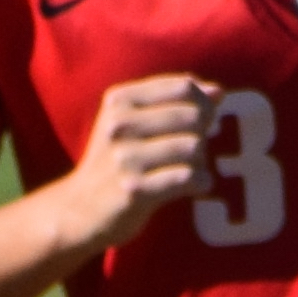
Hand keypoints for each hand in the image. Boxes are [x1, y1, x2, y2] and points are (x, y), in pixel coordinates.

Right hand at [54, 75, 217, 256]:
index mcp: (120, 100)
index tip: (202, 123)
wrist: (79, 210)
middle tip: (193, 152)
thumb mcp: (133, 123)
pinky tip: (194, 187)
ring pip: (194, 147)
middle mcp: (119, 124)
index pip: (183, 87)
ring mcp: (125, 158)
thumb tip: (218, 92)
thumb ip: (174, 103)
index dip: (204, 104)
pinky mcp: (135, 190)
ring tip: (189, 171)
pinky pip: (188, 178)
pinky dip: (201, 182)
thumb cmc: (117, 162)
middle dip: (203, 135)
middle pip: (193, 116)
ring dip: (201, 162)